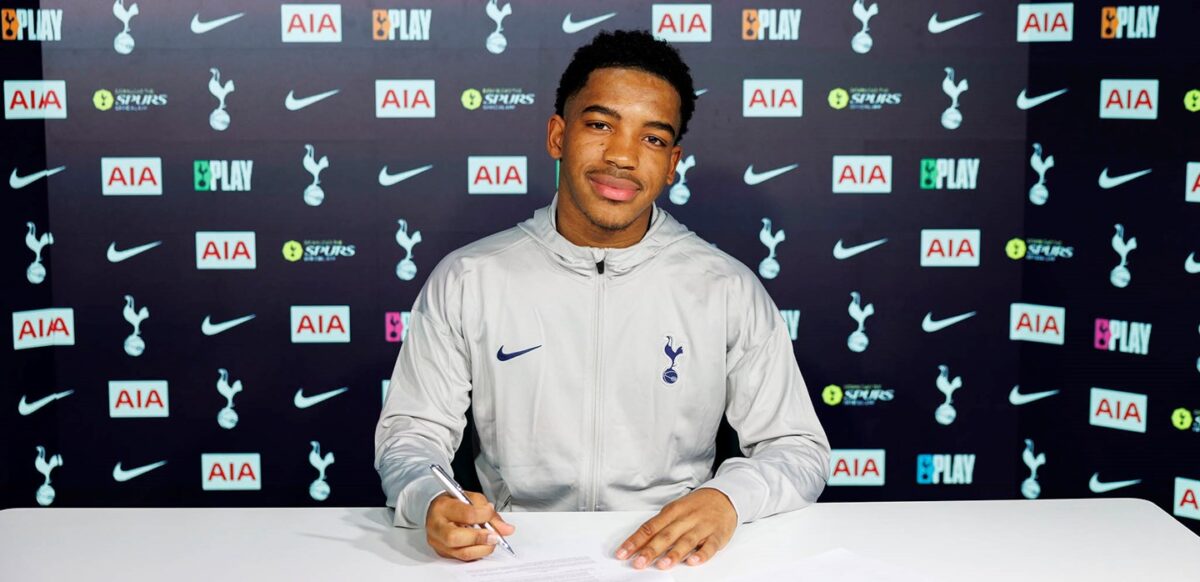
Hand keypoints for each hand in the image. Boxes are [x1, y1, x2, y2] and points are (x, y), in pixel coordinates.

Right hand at [425, 491, 515, 560]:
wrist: (437, 510)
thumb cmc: (454, 503)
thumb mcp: (471, 499)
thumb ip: (488, 512)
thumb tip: (506, 529)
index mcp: (443, 507)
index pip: (465, 514)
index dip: (483, 515)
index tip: (490, 513)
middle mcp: (437, 527)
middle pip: (455, 538)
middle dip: (480, 538)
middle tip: (495, 536)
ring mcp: (438, 542)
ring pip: (461, 552)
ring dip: (482, 548)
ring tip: (492, 541)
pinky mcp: (444, 553)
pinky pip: (464, 558)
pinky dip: (477, 553)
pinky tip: (483, 545)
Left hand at [614, 488, 737, 569]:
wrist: (725, 497)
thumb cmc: (696, 506)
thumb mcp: (675, 511)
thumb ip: (660, 527)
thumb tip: (639, 544)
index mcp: (672, 511)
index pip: (649, 527)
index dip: (635, 541)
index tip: (622, 553)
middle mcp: (685, 518)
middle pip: (665, 535)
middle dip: (650, 550)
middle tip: (638, 563)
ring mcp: (702, 526)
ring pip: (686, 540)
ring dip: (674, 553)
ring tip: (662, 564)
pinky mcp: (717, 535)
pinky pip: (710, 546)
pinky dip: (702, 554)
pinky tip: (694, 561)